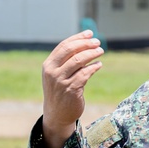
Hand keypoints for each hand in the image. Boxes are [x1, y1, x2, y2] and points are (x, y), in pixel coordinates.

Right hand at [40, 30, 104, 147]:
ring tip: (100, 51)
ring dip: (92, 54)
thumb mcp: (57, 74)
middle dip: (86, 44)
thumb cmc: (59, 90)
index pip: (64, 46)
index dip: (78, 38)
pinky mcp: (71, 90)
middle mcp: (52, 72)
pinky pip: (85, 74)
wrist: (57, 114)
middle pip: (71, 51)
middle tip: (98, 42)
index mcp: (48, 65)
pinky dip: (93, 67)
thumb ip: (67, 60)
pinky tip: (98, 65)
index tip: (89, 33)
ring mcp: (61, 82)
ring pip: (79, 61)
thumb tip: (85, 42)